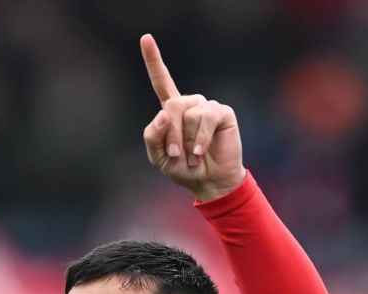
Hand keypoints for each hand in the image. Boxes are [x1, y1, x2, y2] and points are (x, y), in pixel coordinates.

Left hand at [140, 34, 245, 201]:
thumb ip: (153, 137)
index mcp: (172, 111)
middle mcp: (190, 104)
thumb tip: (164, 113)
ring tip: (193, 156)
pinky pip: (206, 119)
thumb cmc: (183, 170)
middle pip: (172, 105)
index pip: (161, 81)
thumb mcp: (158, 157)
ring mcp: (207, 107)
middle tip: (177, 155)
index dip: (153, 60)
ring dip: (187, 140)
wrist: (209, 182)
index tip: (145, 38)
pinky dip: (200, 139)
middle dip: (172, 134)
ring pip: (189, 114)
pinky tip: (200, 152)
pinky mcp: (222, 113)